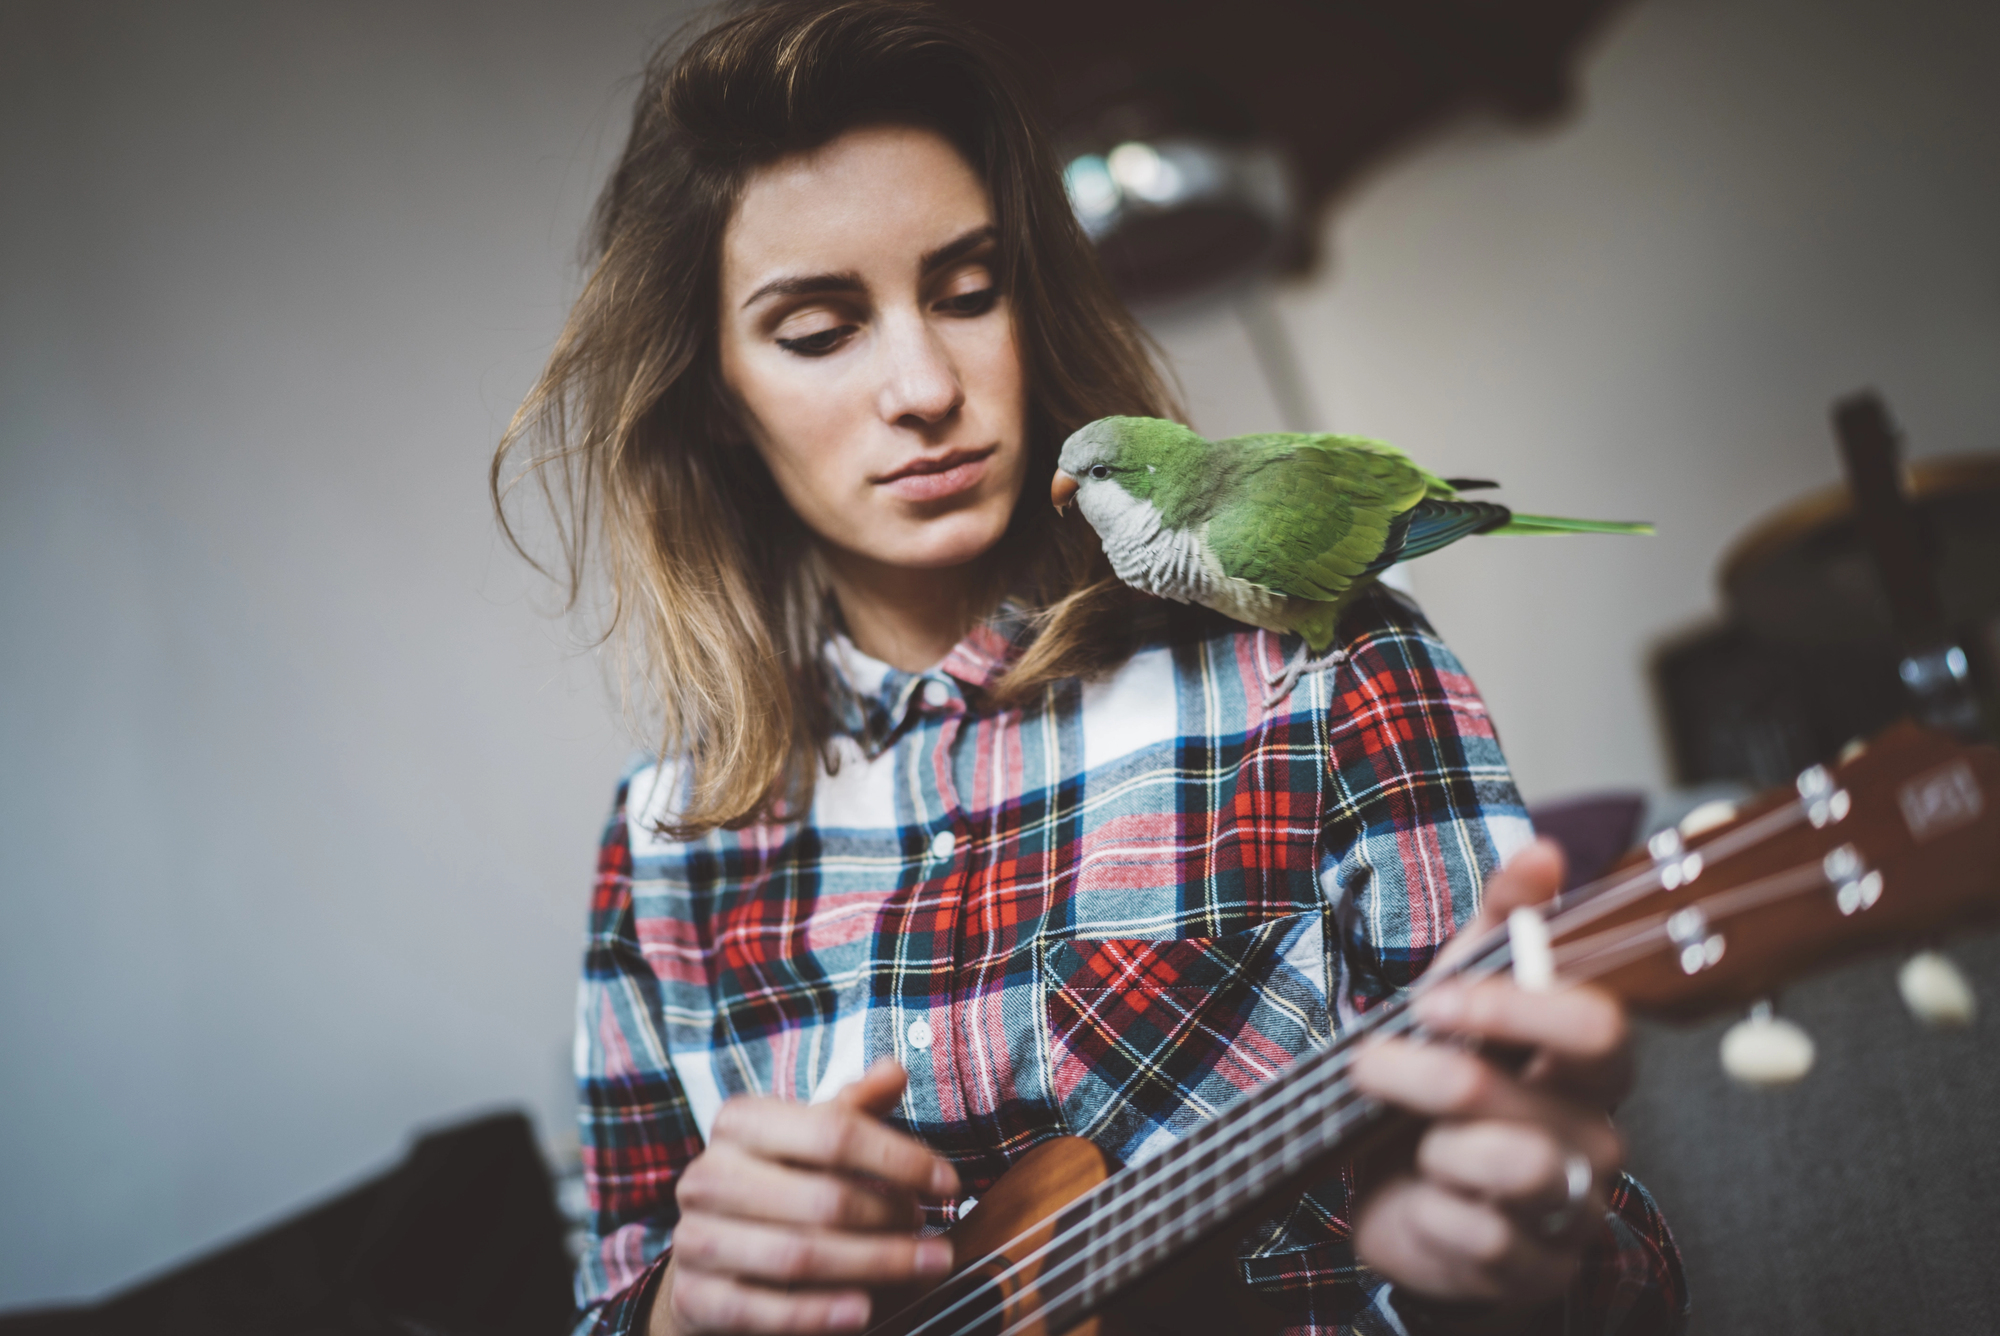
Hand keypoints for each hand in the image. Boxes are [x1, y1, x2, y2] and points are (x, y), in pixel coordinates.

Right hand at [650, 1060, 960, 1334]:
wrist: (709, 1250)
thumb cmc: (777, 1181)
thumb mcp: (809, 1137)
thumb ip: (853, 1108)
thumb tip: (895, 1070)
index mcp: (740, 1122)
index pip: (833, 1133)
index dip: (900, 1158)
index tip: (949, 1183)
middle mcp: (709, 1175)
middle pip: (822, 1199)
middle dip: (891, 1220)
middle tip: (934, 1236)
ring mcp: (695, 1237)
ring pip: (798, 1256)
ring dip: (872, 1266)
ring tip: (920, 1268)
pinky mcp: (694, 1297)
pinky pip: (762, 1310)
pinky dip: (818, 1313)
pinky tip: (863, 1310)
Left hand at [1350, 840, 1630, 1324]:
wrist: (1409, 1197)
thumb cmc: (1441, 1086)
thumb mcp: (1459, 993)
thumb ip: (1501, 923)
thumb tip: (1542, 850)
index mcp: (1586, 1062)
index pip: (1598, 1025)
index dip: (1515, 1008)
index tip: (1434, 998)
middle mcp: (1597, 1132)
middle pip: (1537, 1098)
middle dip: (1440, 1077)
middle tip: (1373, 1064)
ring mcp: (1573, 1205)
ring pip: (1511, 1165)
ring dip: (1429, 1144)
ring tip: (1403, 1139)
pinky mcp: (1537, 1265)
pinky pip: (1484, 1234)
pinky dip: (1432, 1211)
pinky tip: (1421, 1197)